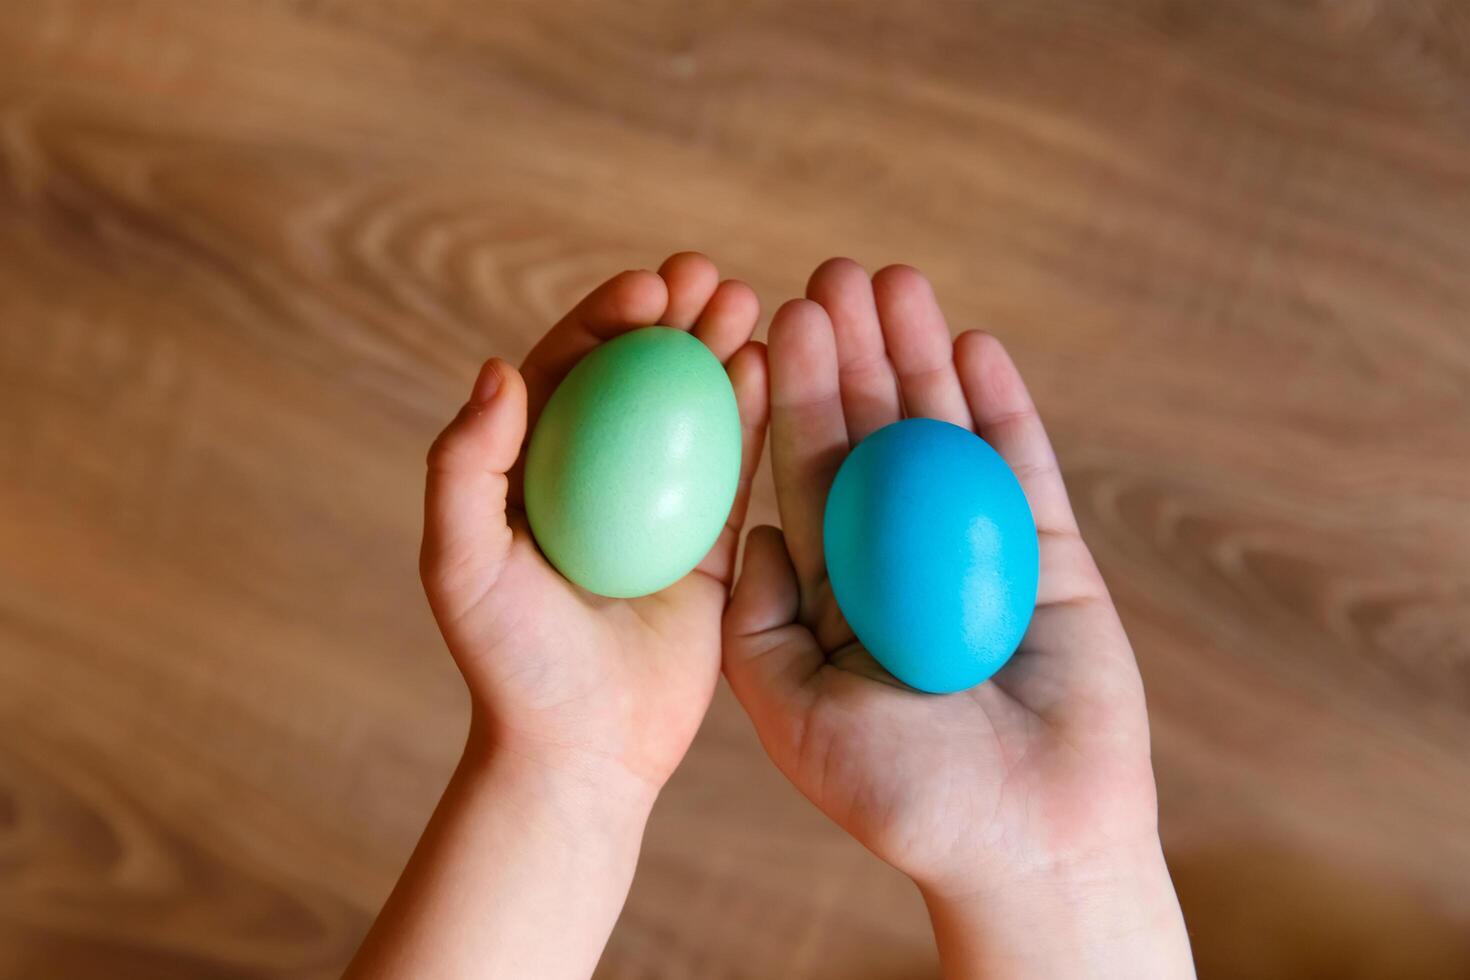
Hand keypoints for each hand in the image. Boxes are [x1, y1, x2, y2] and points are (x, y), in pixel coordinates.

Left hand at [421, 252, 767, 797]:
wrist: (581, 750)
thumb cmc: (510, 659)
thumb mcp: (460, 562)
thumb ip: (464, 467)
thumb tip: (497, 367)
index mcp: (533, 468)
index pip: (569, 369)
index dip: (605, 318)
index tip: (647, 289)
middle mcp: (598, 476)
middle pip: (639, 375)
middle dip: (674, 316)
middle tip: (708, 278)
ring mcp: (659, 507)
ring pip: (694, 411)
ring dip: (720, 350)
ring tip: (749, 303)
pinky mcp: (710, 545)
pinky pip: (736, 470)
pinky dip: (754, 417)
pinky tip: (773, 369)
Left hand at [722, 260, 1192, 976]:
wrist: (1028, 840)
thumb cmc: (901, 793)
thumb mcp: (789, 711)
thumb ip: (755, 622)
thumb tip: (752, 531)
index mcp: (835, 588)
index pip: (803, 474)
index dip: (787, 398)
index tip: (768, 325)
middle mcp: (900, 556)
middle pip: (871, 435)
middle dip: (850, 353)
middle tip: (827, 271)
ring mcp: (977, 547)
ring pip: (943, 433)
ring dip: (917, 355)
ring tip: (894, 277)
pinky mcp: (1049, 552)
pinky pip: (1022, 465)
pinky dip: (1001, 404)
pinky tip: (970, 340)